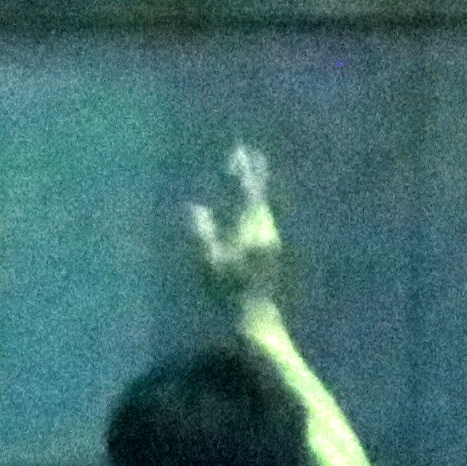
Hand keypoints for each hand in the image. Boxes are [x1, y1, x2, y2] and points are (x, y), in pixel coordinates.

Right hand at [186, 142, 282, 303]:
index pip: (248, 189)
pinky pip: (263, 219)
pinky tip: (250, 212)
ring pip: (263, 207)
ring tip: (247, 178)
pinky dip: (256, 208)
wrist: (256, 313)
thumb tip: (195, 208)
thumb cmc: (229, 290)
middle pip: (260, 193)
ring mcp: (270, 239)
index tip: (238, 152)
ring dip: (255, 191)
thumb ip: (203, 232)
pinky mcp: (271, 251)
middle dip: (253, 174)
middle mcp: (264, 227)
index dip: (242, 170)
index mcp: (250, 225)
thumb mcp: (210, 261)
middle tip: (248, 156)